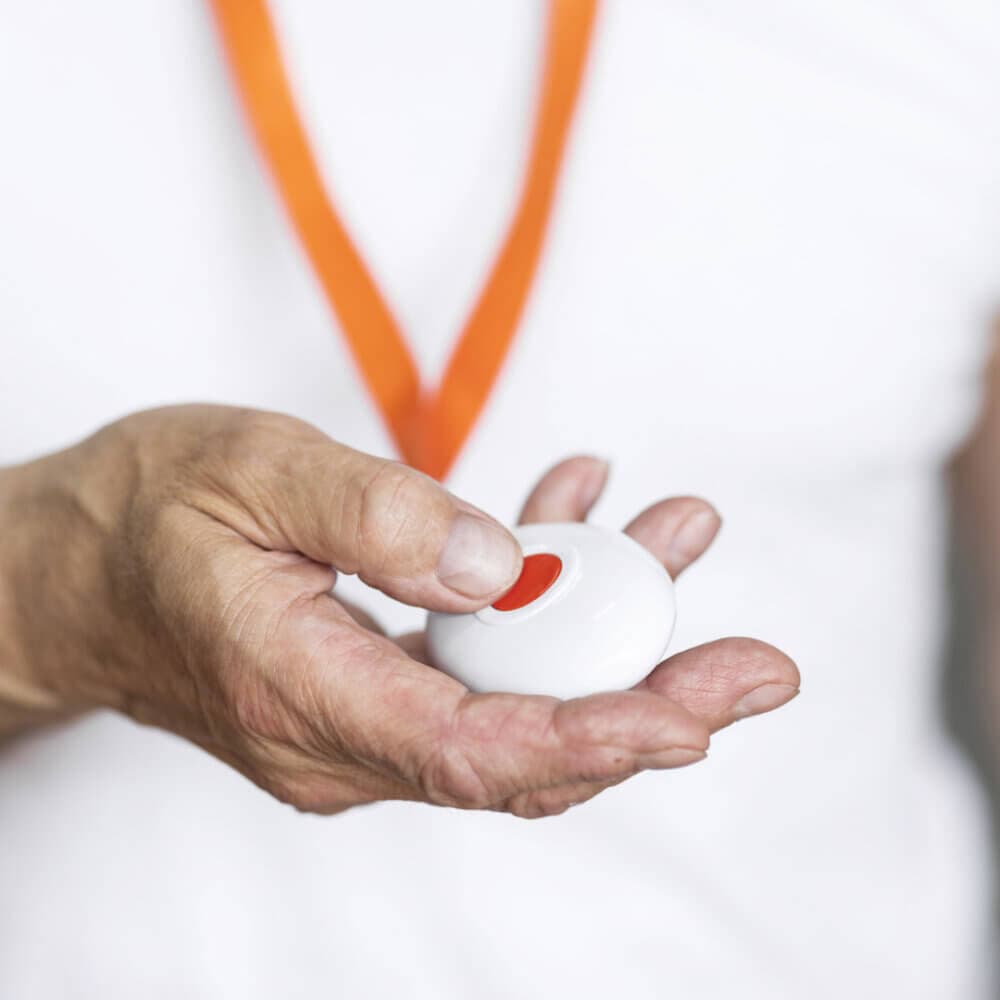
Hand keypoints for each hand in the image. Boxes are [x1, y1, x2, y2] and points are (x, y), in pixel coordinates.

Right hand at [0, 406, 797, 816]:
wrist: (78, 570)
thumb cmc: (144, 517)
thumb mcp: (252, 474)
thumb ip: (377, 518)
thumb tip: (498, 566)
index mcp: (305, 696)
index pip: (480, 752)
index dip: (602, 737)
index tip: (703, 712)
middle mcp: (345, 737)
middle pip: (527, 749)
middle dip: (652, 702)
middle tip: (757, 665)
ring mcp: (365, 721)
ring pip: (518, 701)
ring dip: (607, 627)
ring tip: (675, 532)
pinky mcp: (378, 688)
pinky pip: (481, 663)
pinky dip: (540, 597)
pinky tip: (569, 507)